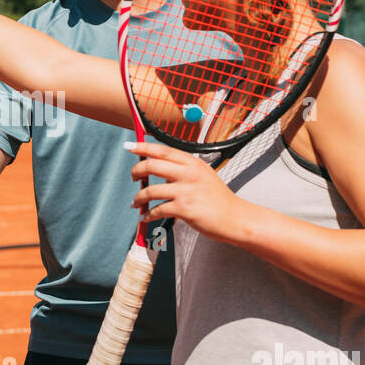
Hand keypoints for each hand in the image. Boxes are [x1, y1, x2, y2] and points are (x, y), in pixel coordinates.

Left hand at [128, 140, 246, 243]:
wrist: (235, 218)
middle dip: (136, 170)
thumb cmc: (218, 198)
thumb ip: (183, 169)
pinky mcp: (184, 209)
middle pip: (152, 165)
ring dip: (138, 198)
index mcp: (193, 162)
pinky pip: (157, 210)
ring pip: (150, 190)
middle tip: (133, 177)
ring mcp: (186, 191)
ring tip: (135, 203)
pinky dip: (148, 215)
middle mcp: (189, 173)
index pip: (163, 150)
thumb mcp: (203, 175)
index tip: (129, 146)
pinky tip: (146, 218)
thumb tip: (157, 167)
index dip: (143, 147)